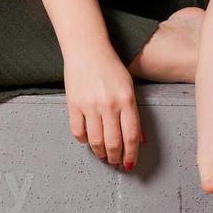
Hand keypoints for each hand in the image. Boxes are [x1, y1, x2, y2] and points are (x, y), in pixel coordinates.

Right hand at [63, 47, 145, 170]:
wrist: (86, 49)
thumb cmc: (110, 66)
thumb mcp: (128, 87)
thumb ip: (133, 114)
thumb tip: (139, 140)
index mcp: (126, 100)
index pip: (131, 136)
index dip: (131, 154)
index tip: (130, 163)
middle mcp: (109, 105)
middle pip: (113, 143)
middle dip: (115, 158)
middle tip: (115, 162)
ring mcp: (90, 105)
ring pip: (96, 141)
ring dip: (100, 153)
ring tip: (102, 155)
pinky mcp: (73, 104)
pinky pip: (78, 132)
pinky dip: (83, 141)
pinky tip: (87, 140)